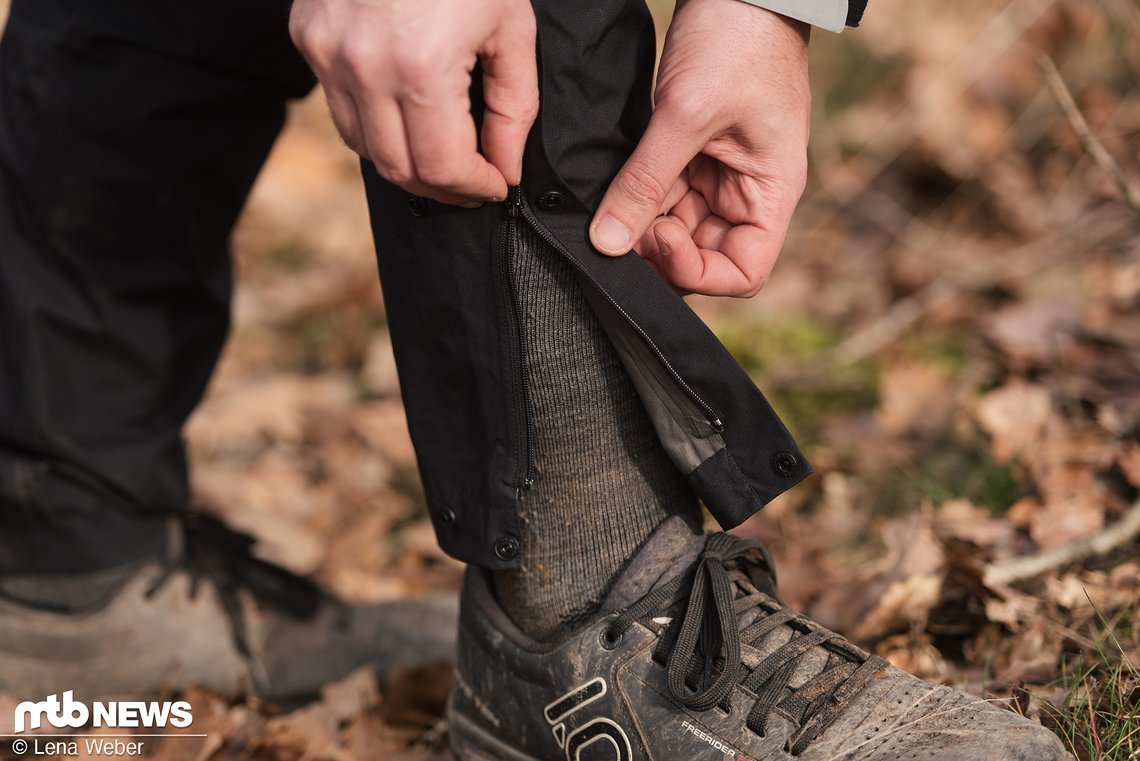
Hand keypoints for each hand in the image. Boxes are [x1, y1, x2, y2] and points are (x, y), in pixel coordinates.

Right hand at [290, 0, 538, 205]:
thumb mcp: (511, 28)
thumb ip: (514, 109)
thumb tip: (504, 168)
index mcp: (421, 64)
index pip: (442, 166)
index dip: (475, 187)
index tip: (495, 185)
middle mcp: (362, 66)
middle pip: (399, 170)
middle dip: (443, 188)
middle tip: (473, 181)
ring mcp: (326, 52)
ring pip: (364, 148)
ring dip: (408, 163)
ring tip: (444, 154)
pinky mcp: (306, 36)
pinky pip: (341, 109)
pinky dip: (377, 126)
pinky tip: (408, 115)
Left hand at [589, 0, 810, 296]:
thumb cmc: (738, 41)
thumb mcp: (687, 114)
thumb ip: (645, 183)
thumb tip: (608, 243)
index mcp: (771, 193)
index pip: (743, 272)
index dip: (698, 273)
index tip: (660, 239)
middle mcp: (746, 193)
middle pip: (702, 254)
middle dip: (659, 249)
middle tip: (620, 224)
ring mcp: (717, 174)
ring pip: (674, 226)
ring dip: (640, 223)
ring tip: (613, 200)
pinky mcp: (689, 154)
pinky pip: (660, 193)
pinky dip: (634, 196)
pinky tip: (612, 186)